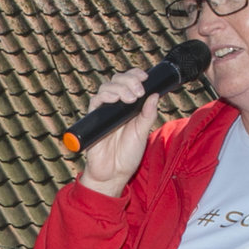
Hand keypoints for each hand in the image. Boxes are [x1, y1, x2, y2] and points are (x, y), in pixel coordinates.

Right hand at [72, 70, 164, 196]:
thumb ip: (148, 115)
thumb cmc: (127, 155)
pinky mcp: (94, 119)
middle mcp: (115, 106)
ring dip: (119, 87)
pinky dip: (104, 96)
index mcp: (129, 107)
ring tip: (130, 98)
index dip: (135, 75)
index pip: (130, 83)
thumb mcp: (142, 133)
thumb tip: (155, 95)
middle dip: (129, 80)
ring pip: (106, 87)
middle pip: (117, 80)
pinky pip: (95, 102)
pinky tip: (114, 99)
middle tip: (139, 91)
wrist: (113, 173)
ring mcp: (104, 112)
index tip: (145, 77)